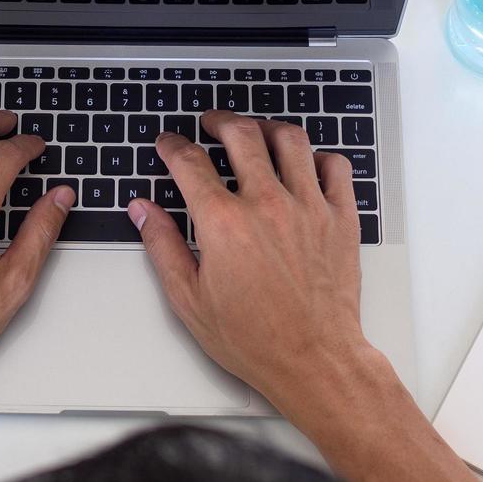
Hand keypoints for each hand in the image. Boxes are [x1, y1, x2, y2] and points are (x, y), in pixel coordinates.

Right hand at [126, 113, 482, 481]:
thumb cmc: (253, 338)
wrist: (313, 360)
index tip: (168, 144)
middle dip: (220, 121)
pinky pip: (335, 166)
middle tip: (211, 124)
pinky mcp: (340, 218)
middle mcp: (267, 204)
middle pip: (241, 135)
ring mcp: (308, 207)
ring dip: (267, 128)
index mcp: (223, 222)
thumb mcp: (188, 299)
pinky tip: (305, 163)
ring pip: (289, 140)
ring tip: (255, 132)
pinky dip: (319, 156)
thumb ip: (162, 246)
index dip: (172, 146)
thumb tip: (142, 211)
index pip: (190, 162)